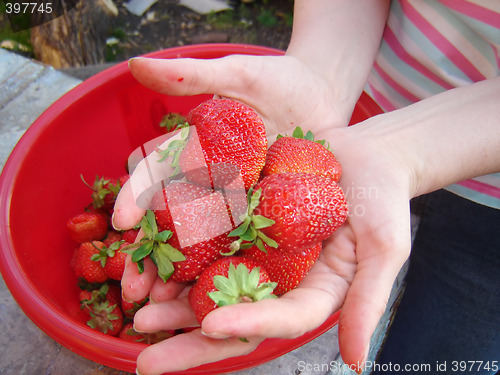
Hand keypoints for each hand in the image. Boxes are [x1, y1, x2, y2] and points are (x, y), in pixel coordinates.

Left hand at [114, 56, 413, 373]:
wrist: (366, 158)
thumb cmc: (383, 202)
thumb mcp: (385, 249)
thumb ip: (369, 300)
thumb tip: (356, 363)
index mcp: (309, 292)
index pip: (277, 319)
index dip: (248, 324)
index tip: (213, 327)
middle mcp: (276, 277)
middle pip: (232, 314)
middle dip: (189, 337)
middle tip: (146, 356)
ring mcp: (256, 248)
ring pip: (209, 281)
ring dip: (172, 297)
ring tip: (137, 307)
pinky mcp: (241, 216)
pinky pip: (207, 234)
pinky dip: (178, 246)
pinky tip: (149, 252)